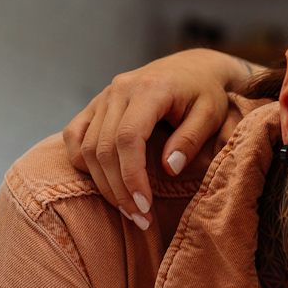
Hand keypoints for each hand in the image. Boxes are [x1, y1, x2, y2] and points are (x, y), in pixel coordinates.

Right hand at [61, 49, 249, 227]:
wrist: (192, 68)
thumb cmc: (206, 94)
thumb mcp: (212, 114)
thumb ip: (191, 139)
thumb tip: (168, 168)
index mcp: (150, 89)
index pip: (128, 138)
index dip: (132, 176)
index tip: (144, 206)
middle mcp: (119, 90)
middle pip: (104, 148)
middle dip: (118, 189)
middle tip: (139, 219)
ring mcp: (103, 96)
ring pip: (87, 147)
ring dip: (103, 184)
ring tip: (127, 209)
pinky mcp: (95, 105)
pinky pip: (74, 136)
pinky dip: (82, 162)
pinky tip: (102, 183)